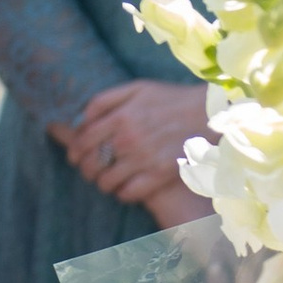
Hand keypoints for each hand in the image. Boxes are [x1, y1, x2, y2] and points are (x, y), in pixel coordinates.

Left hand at [57, 78, 207, 207]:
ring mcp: (144, 159)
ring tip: (107, 181)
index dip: (74, 151)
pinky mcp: (159, 175)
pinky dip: (122, 194)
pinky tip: (125, 189)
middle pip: (91, 164)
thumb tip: (82, 118)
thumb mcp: (137, 88)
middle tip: (90, 171)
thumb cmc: (171, 99)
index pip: (82, 141)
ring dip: (102, 184)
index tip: (74, 157)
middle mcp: (128, 139)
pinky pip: (129, 193)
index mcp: (120, 117)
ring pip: (107, 182)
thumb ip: (105, 100)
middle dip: (85, 170)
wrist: (208, 113)